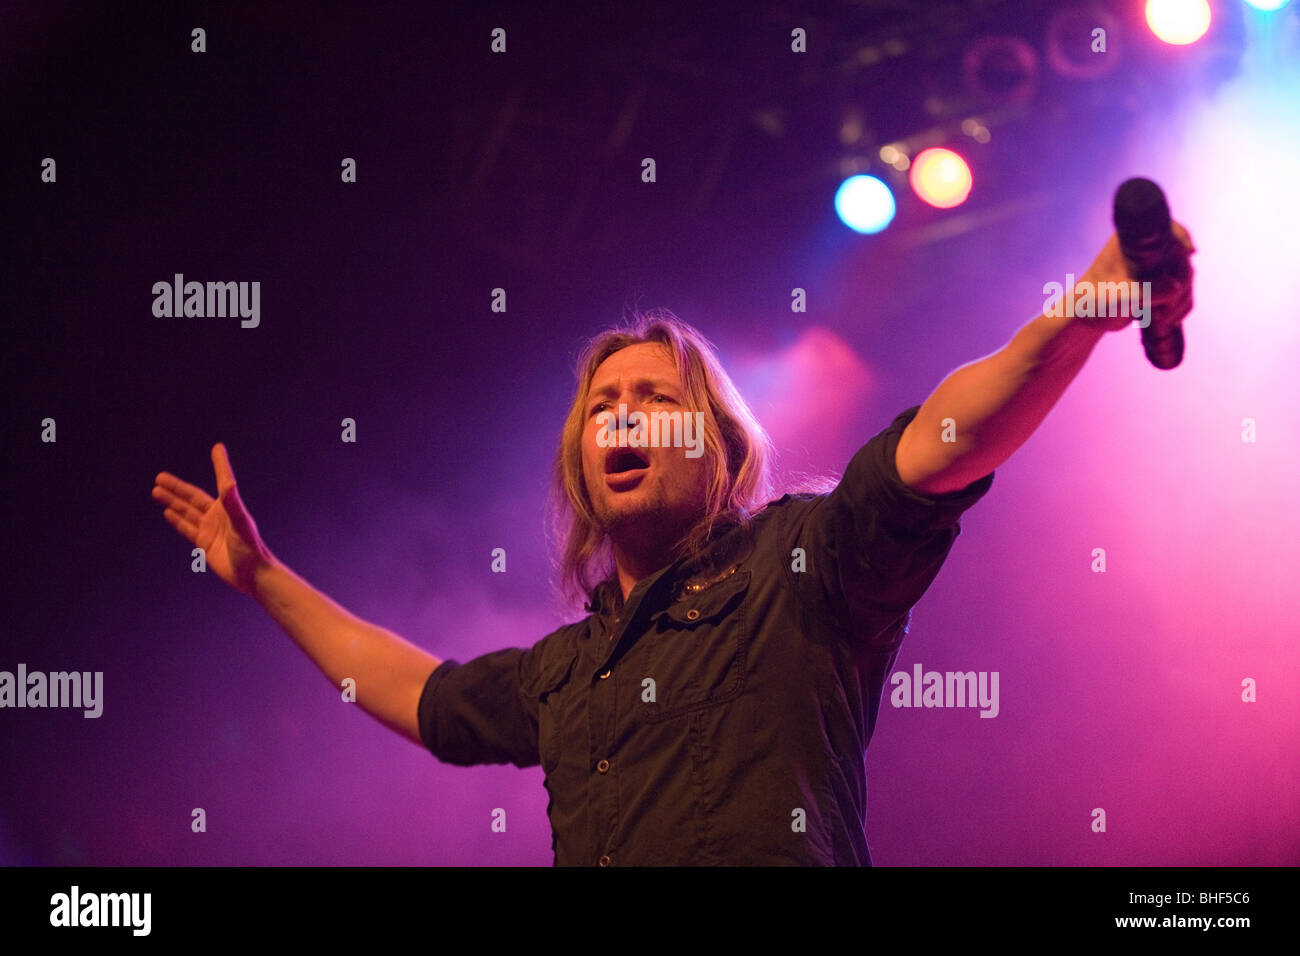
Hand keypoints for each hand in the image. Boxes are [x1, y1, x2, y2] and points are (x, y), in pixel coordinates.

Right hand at [152, 443, 274, 594]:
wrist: (253, 576)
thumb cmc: (252, 549)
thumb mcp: (241, 524)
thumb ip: (233, 504)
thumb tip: (228, 483)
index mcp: (228, 507)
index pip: (221, 480)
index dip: (220, 464)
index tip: (217, 448)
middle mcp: (218, 515)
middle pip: (192, 497)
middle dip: (176, 487)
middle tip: (159, 477)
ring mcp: (210, 529)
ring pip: (186, 511)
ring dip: (172, 501)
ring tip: (156, 490)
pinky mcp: (205, 543)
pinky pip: (187, 528)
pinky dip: (177, 520)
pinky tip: (168, 512)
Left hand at [1077, 221, 1195, 333]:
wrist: (1085, 317)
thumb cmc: (1094, 301)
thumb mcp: (1119, 296)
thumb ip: (1146, 290)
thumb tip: (1176, 287)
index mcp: (1131, 243)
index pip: (1165, 230)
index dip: (1181, 236)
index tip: (1190, 251)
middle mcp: (1145, 252)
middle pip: (1180, 261)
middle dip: (1181, 287)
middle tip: (1166, 311)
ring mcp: (1154, 268)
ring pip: (1184, 279)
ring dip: (1180, 301)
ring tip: (1163, 321)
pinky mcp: (1158, 284)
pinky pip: (1180, 292)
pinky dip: (1179, 307)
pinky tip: (1168, 322)